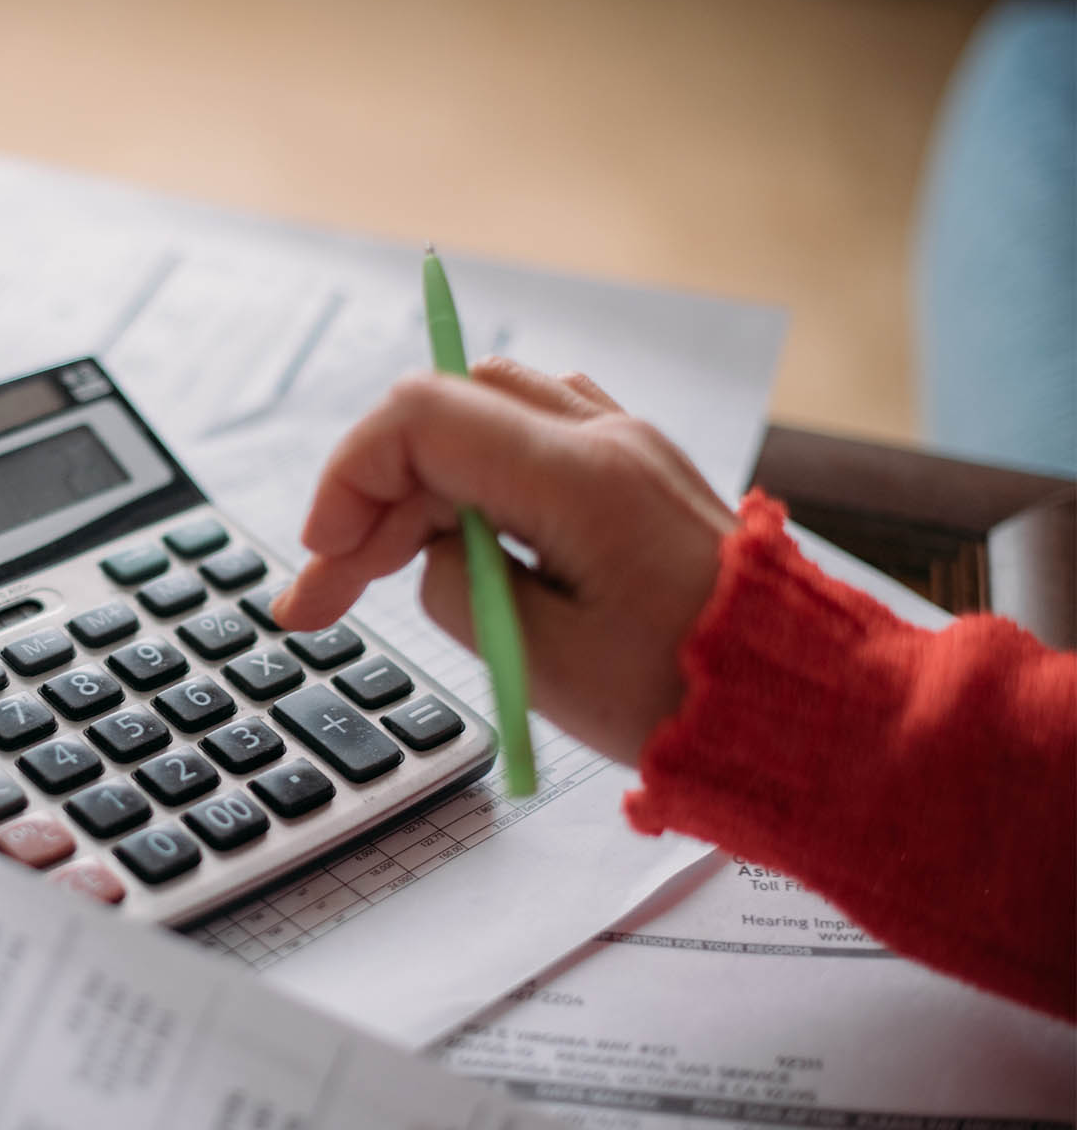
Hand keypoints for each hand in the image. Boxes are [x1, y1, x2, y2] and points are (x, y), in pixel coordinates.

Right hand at [271, 358, 736, 763]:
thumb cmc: (688, 702)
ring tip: (382, 573)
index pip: (421, 419)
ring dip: (416, 488)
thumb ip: (457, 588)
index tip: (325, 557)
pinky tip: (458, 545)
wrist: (805, 713)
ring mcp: (626, 448)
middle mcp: (605, 440)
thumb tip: (426, 552)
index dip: (350, 478)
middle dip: (367, 503)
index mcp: (581, 478)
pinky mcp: (636, 476)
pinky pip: (529, 440)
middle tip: (323, 601)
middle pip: (441, 419)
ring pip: (480, 417)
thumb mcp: (542, 664)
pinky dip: (471, 482)